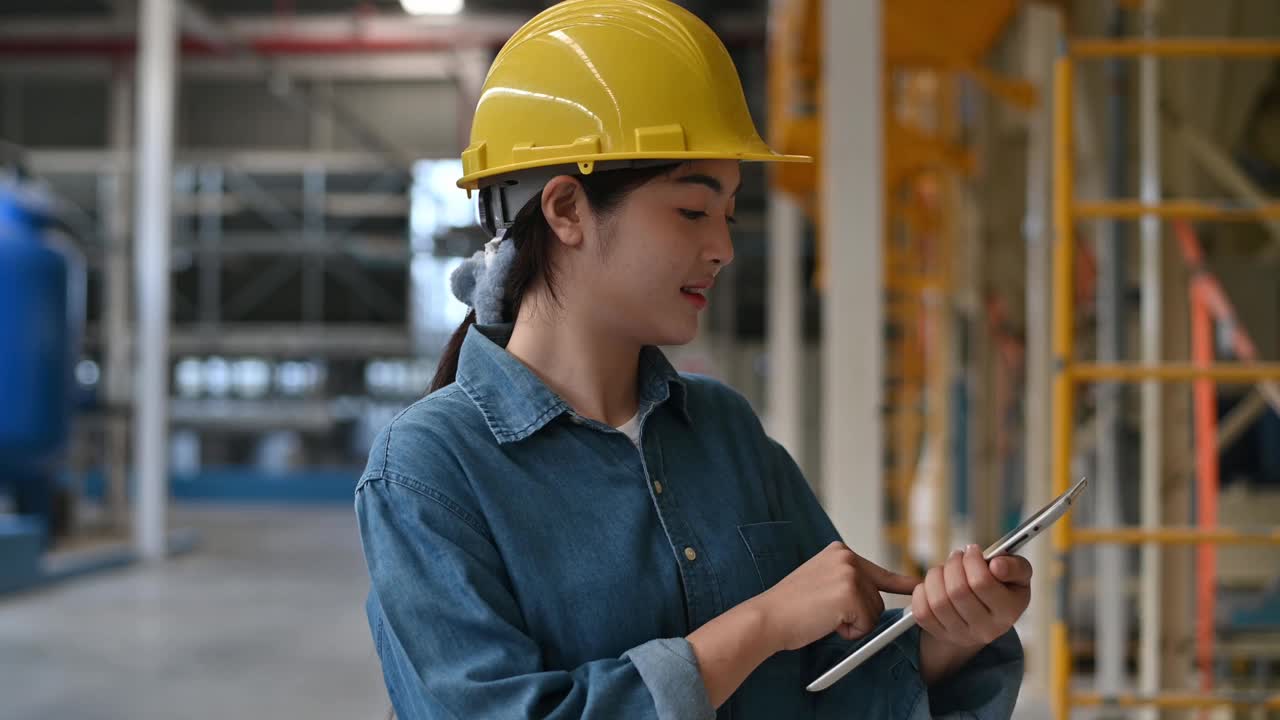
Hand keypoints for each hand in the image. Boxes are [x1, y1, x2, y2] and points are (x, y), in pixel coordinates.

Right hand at [753, 541, 919, 652]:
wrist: (767, 617)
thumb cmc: (790, 607)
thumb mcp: (821, 582)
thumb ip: (847, 583)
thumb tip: (875, 596)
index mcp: (839, 552)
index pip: (879, 571)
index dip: (901, 583)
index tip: (918, 586)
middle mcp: (846, 557)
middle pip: (877, 598)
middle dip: (859, 615)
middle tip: (826, 614)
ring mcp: (849, 574)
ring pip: (873, 613)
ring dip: (853, 624)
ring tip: (823, 617)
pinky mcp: (850, 594)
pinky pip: (866, 625)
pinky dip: (850, 632)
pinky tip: (825, 623)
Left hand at [911, 544, 1031, 650]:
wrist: (983, 616)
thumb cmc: (1001, 588)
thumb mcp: (1018, 575)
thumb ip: (1015, 566)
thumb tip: (997, 565)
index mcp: (1008, 612)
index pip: (982, 582)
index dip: (972, 560)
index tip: (972, 550)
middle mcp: (986, 629)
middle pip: (957, 590)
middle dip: (953, 565)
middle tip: (957, 556)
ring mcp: (960, 634)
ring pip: (937, 600)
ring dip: (936, 575)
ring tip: (945, 569)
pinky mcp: (939, 634)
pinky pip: (922, 611)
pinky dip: (922, 591)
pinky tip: (934, 585)